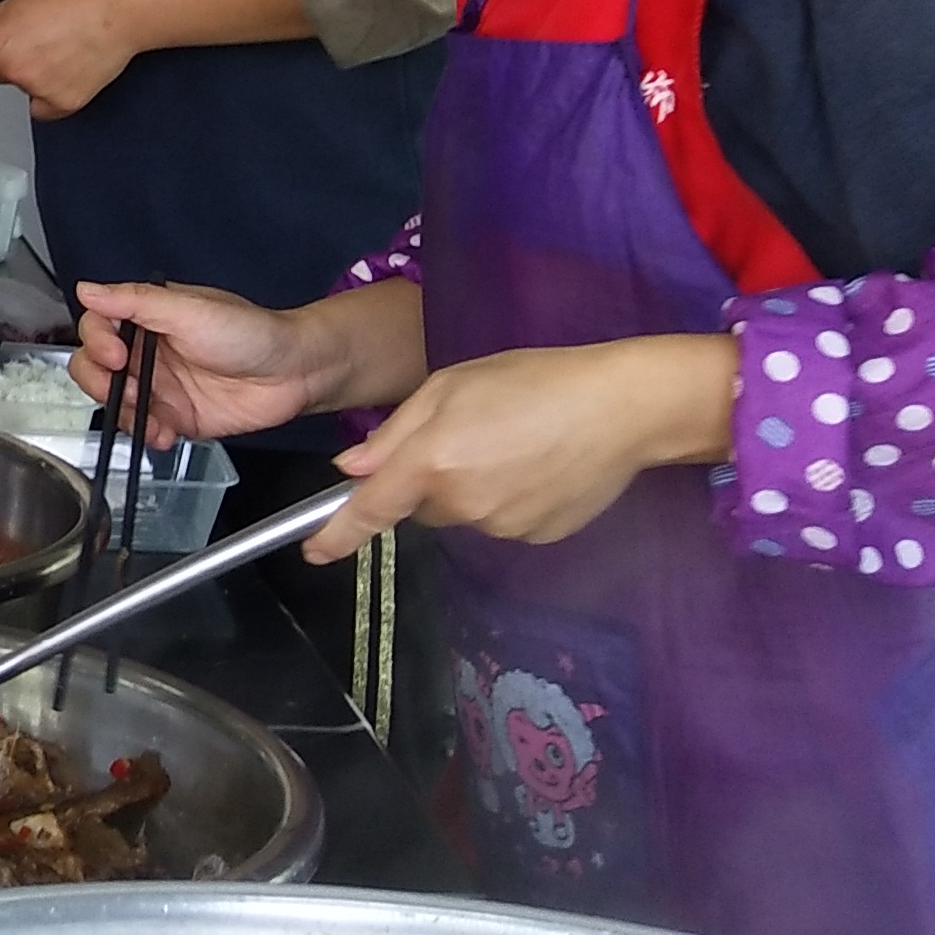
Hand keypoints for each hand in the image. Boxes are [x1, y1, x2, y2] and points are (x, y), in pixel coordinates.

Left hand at [0, 0, 139, 118]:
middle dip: (11, 61)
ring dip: (34, 78)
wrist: (118, 12)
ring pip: (23, 90)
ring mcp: (38, 89)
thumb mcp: (21, 0)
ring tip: (60, 50)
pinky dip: (53, 96)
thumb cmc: (76, 0)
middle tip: (39, 41)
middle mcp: (14, 69)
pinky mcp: (63, 103)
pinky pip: (45, 108)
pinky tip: (69, 71)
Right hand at [70, 279, 345, 442]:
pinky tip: (163, 433)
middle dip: (99, 381)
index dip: (97, 341)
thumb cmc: (251, 331)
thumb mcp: (189, 309)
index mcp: (147, 318)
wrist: (294, 373)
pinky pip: (143, 428)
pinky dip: (145, 434)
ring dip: (121, 412)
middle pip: (94, 366)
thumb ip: (135, 301)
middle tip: (123, 387)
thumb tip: (87, 289)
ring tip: (149, 415)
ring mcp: (159, 387)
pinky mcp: (176, 417)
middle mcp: (148, 352)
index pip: (97, 326)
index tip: (115, 353)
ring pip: (113, 401)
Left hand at [322, 335, 738, 558]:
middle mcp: (462, 505)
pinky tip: (538, 465)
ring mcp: (503, 527)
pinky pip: (503, 521)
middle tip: (467, 434)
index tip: (313, 553)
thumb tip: (353, 470)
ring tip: (513, 443)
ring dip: (471, 487)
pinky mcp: (539, 537)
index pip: (370, 511)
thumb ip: (395, 432)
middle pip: (421, 506)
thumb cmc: (532, 381)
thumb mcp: (449, 386)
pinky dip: (508, 498)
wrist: (620, 407)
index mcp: (431, 463)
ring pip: (463, 514)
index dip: (336, 536)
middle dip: (428, 479)